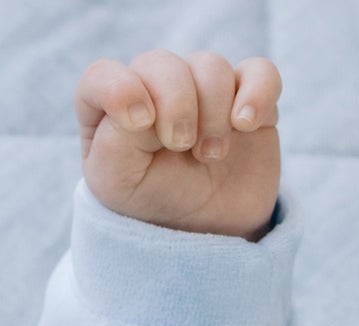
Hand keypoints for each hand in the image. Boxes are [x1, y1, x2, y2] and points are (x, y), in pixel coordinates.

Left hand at [77, 50, 281, 239]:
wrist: (207, 229)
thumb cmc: (154, 204)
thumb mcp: (117, 183)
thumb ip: (114, 139)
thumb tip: (145, 104)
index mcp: (108, 115)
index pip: (100, 78)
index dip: (118, 88)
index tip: (141, 122)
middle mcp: (152, 92)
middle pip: (158, 63)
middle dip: (175, 102)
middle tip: (182, 146)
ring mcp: (200, 89)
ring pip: (208, 66)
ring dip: (212, 112)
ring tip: (210, 156)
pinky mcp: (244, 94)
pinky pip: (258, 71)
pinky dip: (257, 93)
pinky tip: (246, 126)